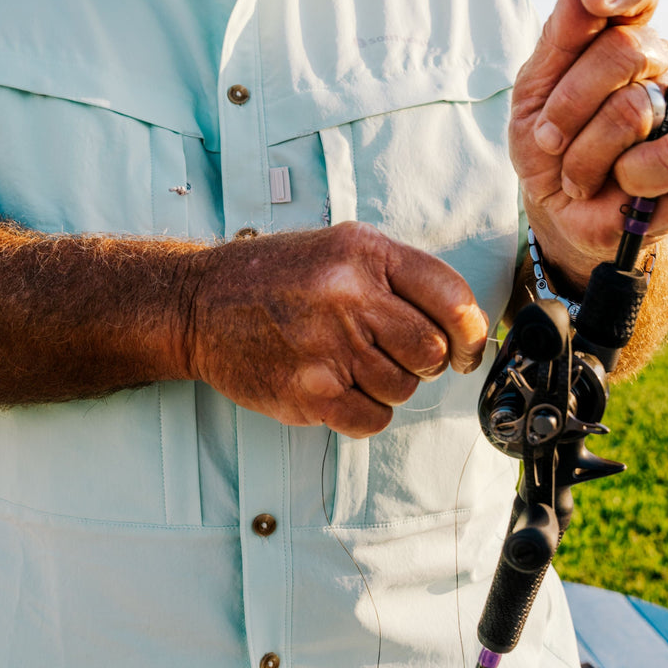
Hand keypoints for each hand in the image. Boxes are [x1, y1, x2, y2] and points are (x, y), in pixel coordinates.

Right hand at [179, 222, 488, 438]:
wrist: (197, 304)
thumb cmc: (272, 277)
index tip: (465, 347)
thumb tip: (462, 325)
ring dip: (385, 385)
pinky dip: (361, 412)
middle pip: (431, 350)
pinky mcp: (310, 391)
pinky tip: (334, 386)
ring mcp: (329, 345)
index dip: (470, 330)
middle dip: (421, 360)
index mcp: (363, 252)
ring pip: (403, 388)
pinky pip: (372, 418)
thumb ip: (395, 276)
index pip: (450, 296)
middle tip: (393, 354)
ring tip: (347, 362)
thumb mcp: (336, 249)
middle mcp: (349, 295)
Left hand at [510, 0, 667, 285]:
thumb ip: (562, 33)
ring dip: (586, 153)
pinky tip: (620, 186)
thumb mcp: (536, 88)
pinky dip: (629, 177)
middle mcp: (659, 65)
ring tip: (578, 173)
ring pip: (635, 109)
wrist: (558, 209)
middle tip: (548, 138)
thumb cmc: (549, 142)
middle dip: (570, 102)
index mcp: (618, 36)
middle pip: (624, 51)